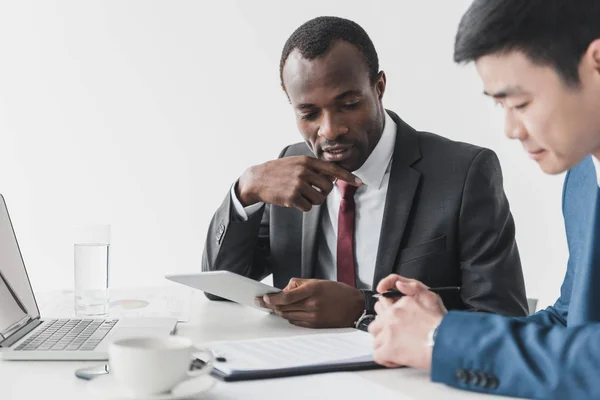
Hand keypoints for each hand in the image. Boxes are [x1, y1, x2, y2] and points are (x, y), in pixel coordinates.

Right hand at [237, 156, 361, 210]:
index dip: (348, 176)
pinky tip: (293, 200)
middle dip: (323, 192)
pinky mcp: (292, 197)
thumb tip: (332, 177)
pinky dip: (303, 206)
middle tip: (313, 191)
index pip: (333, 169)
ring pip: (319, 199)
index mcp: (307, 161)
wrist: (258, 179)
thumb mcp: (296, 163)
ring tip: (301, 195)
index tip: (360, 182)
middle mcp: (304, 171)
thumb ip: (313, 168)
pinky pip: (308, 207)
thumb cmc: (279, 171)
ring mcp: (298, 184)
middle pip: (328, 187)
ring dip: (313, 201)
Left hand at [255, 278, 363, 327]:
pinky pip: (295, 322)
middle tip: (263, 302)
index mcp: (312, 290)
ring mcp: (313, 317)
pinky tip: (288, 312)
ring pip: (288, 315)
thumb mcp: (318, 281)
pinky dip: (289, 316)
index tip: (265, 297)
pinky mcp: (314, 325)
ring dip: (279, 311)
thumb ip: (299, 284)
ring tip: (274, 306)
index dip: (272, 298)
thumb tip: (284, 290)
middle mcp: (312, 305)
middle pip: (284, 307)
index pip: (286, 296)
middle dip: (271, 305)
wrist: (354, 307)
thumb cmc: (338, 292)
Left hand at [368, 275, 446, 369]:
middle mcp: (390, 317)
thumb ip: (412, 287)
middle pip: (375, 324)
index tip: (390, 321)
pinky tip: (395, 359)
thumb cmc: (441, 323)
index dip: (385, 314)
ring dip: (384, 345)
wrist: (446, 340)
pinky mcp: (389, 350)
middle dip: (382, 331)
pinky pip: (378, 355)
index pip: (380, 305)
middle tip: (394, 336)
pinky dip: (386, 359)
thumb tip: (399, 284)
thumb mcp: (429, 296)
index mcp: (398, 306)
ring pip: (375, 340)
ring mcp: (388, 333)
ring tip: (396, 348)